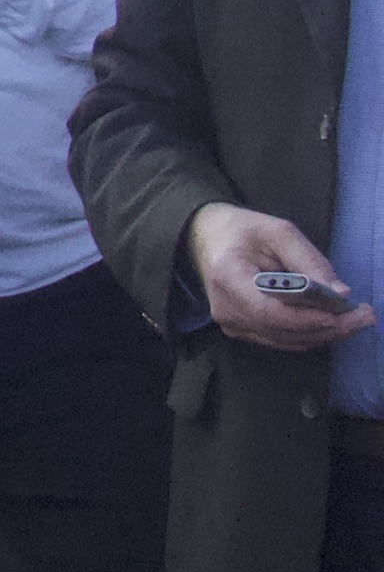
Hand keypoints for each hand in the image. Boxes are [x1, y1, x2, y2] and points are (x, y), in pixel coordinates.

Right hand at [188, 205, 379, 354]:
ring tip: (355, 319)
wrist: (205, 238)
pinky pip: (282, 341)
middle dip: (329, 327)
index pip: (270, 311)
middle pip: (284, 331)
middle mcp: (225, 308)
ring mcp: (231, 324)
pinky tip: (332, 323)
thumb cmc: (242, 230)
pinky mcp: (240, 331)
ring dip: (325, 334)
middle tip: (365, 316)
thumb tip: (341, 292)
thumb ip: (309, 261)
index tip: (345, 313)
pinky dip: (311, 335)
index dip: (309, 318)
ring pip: (288, 341)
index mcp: (228, 278)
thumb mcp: (278, 232)